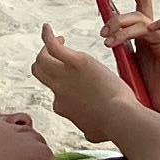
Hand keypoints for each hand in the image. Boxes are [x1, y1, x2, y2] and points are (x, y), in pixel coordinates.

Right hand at [31, 23, 137, 139]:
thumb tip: (89, 132)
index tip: (78, 82)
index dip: (63, 88)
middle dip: (44, 62)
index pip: (55, 94)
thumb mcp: (93, 132)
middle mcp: (58, 91)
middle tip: (56, 54)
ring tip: (61, 40)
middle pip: (40, 72)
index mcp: (63, 107)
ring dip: (46, 49)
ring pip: (42, 60)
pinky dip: (47, 36)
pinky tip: (47, 27)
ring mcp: (65, 76)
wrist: (119, 117)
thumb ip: (87, 127)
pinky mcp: (76, 62)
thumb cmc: (112, 126)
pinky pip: (53, 46)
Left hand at [100, 0, 159, 115]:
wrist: (156, 111)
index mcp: (142, 36)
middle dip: (118, 17)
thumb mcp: (121, 66)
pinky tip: (151, 30)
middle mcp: (155, 34)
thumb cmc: (139, 92)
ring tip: (110, 42)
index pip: (138, 4)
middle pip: (140, 9)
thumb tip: (90, 41)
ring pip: (147, 21)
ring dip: (126, 28)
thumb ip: (113, 50)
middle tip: (103, 32)